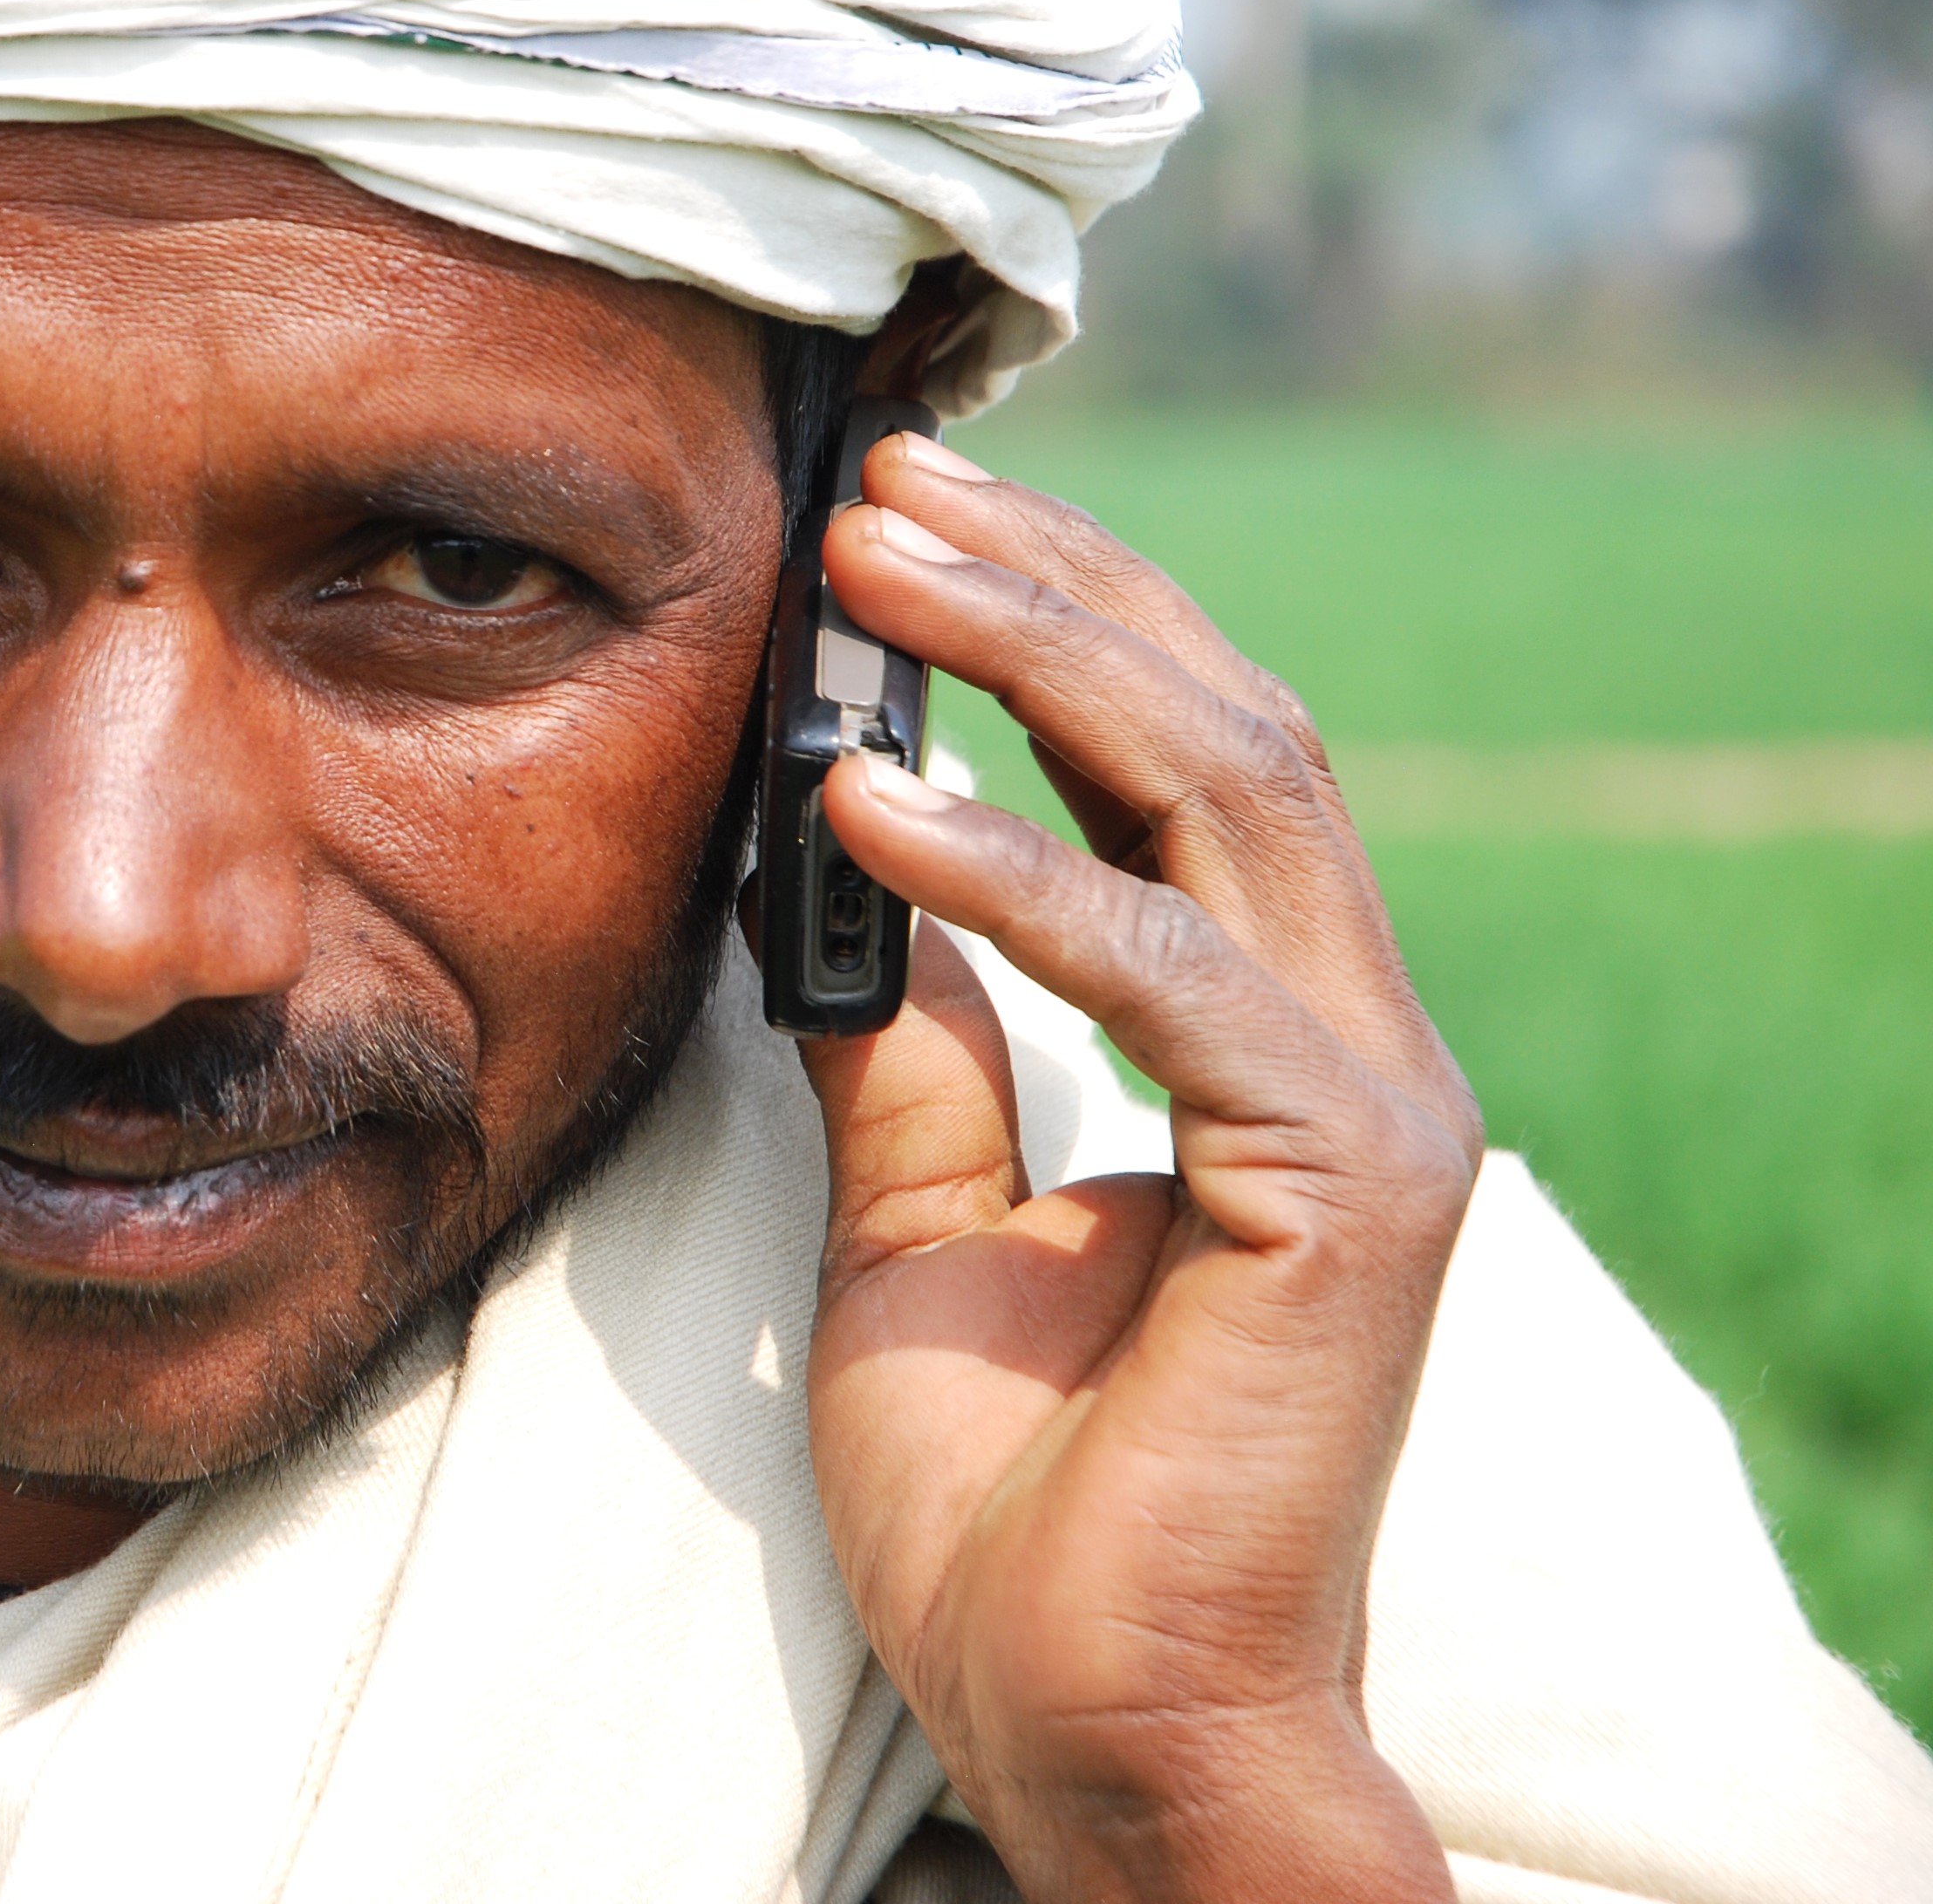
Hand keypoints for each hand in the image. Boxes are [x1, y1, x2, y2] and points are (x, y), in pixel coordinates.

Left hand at [793, 434, 1481, 1903]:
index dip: (1051, 622)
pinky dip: (1020, 879)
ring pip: (1231, 796)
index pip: (1180, 764)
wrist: (1089, 1727)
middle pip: (1223, 729)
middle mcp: (1344, 1044)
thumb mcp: (922, 1230)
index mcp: (1261, 1038)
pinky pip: (1178, 983)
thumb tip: (849, 900)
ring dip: (1043, 660)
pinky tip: (867, 802)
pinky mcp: (1346, 1196)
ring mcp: (1367, 1112)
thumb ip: (918, 1061)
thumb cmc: (1017, 1506)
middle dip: (1049, 587)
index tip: (890, 528)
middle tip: (876, 488)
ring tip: (864, 569)